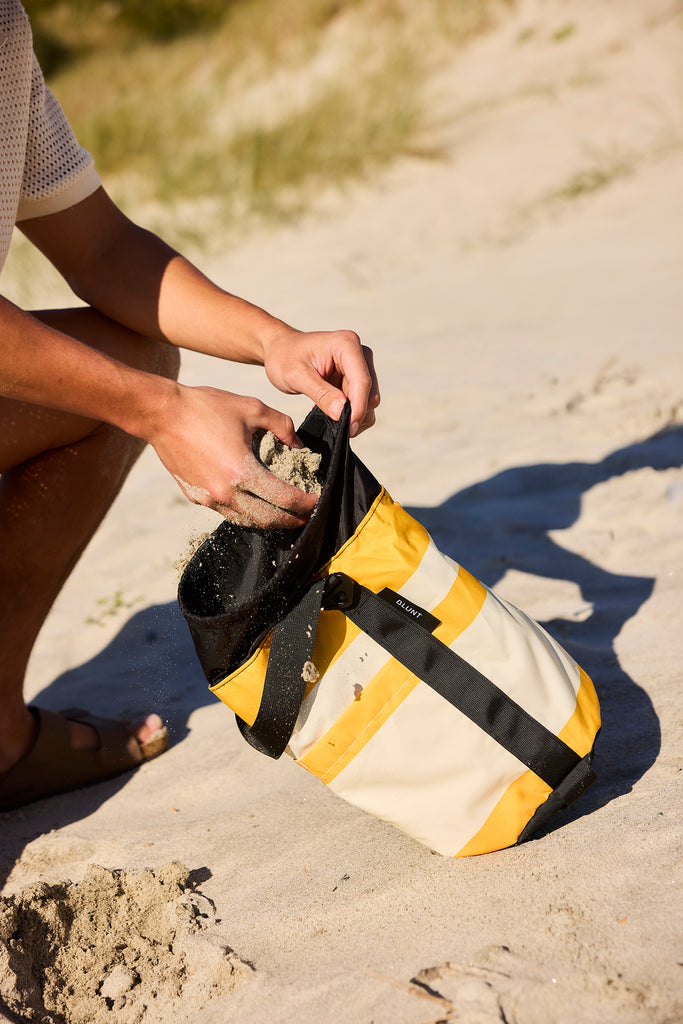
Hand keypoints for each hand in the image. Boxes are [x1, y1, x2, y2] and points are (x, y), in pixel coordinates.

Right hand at [147, 384, 318, 527]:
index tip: (317, 501)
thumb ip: (281, 426)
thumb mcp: (251, 408)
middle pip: (267, 519)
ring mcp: (208, 498)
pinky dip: (246, 513)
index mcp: (241, 471)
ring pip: (246, 521)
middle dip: (291, 521)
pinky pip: (227, 513)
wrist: (160, 413)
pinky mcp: (195, 496)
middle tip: (306, 517)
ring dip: (268, 521)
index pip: (284, 498)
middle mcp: (224, 492)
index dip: (305, 503)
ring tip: (284, 515)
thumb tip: (298, 443)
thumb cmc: (204, 407)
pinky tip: (255, 505)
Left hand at [262, 328, 379, 436]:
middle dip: (356, 413)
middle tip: (335, 427)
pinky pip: (363, 402)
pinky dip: (352, 413)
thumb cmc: (285, 357)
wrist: (281, 350)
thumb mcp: (297, 376)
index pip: (362, 381)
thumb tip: (343, 413)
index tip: (348, 429)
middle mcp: (359, 353)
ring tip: (331, 419)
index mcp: (347, 345)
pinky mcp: (357, 377)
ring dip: (355, 415)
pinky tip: (334, 414)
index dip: (358, 408)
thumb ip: (321, 394)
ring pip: (370, 400)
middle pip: (370, 393)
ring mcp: (360, 365)